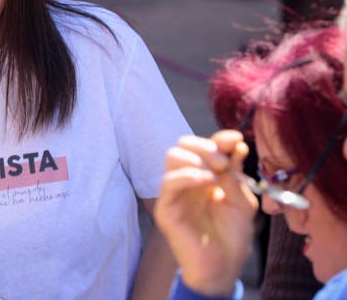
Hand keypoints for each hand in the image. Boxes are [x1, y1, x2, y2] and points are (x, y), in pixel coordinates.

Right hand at [153, 131, 257, 296]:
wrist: (224, 268)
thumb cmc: (234, 237)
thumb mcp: (242, 202)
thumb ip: (236, 175)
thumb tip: (237, 145)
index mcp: (207, 176)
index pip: (205, 147)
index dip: (219, 139)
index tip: (235, 139)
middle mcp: (188, 180)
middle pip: (184, 145)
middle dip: (205, 146)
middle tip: (223, 161)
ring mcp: (176, 192)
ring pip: (172, 157)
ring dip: (195, 158)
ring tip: (215, 173)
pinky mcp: (166, 207)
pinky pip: (169, 182)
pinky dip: (188, 175)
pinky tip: (207, 181)